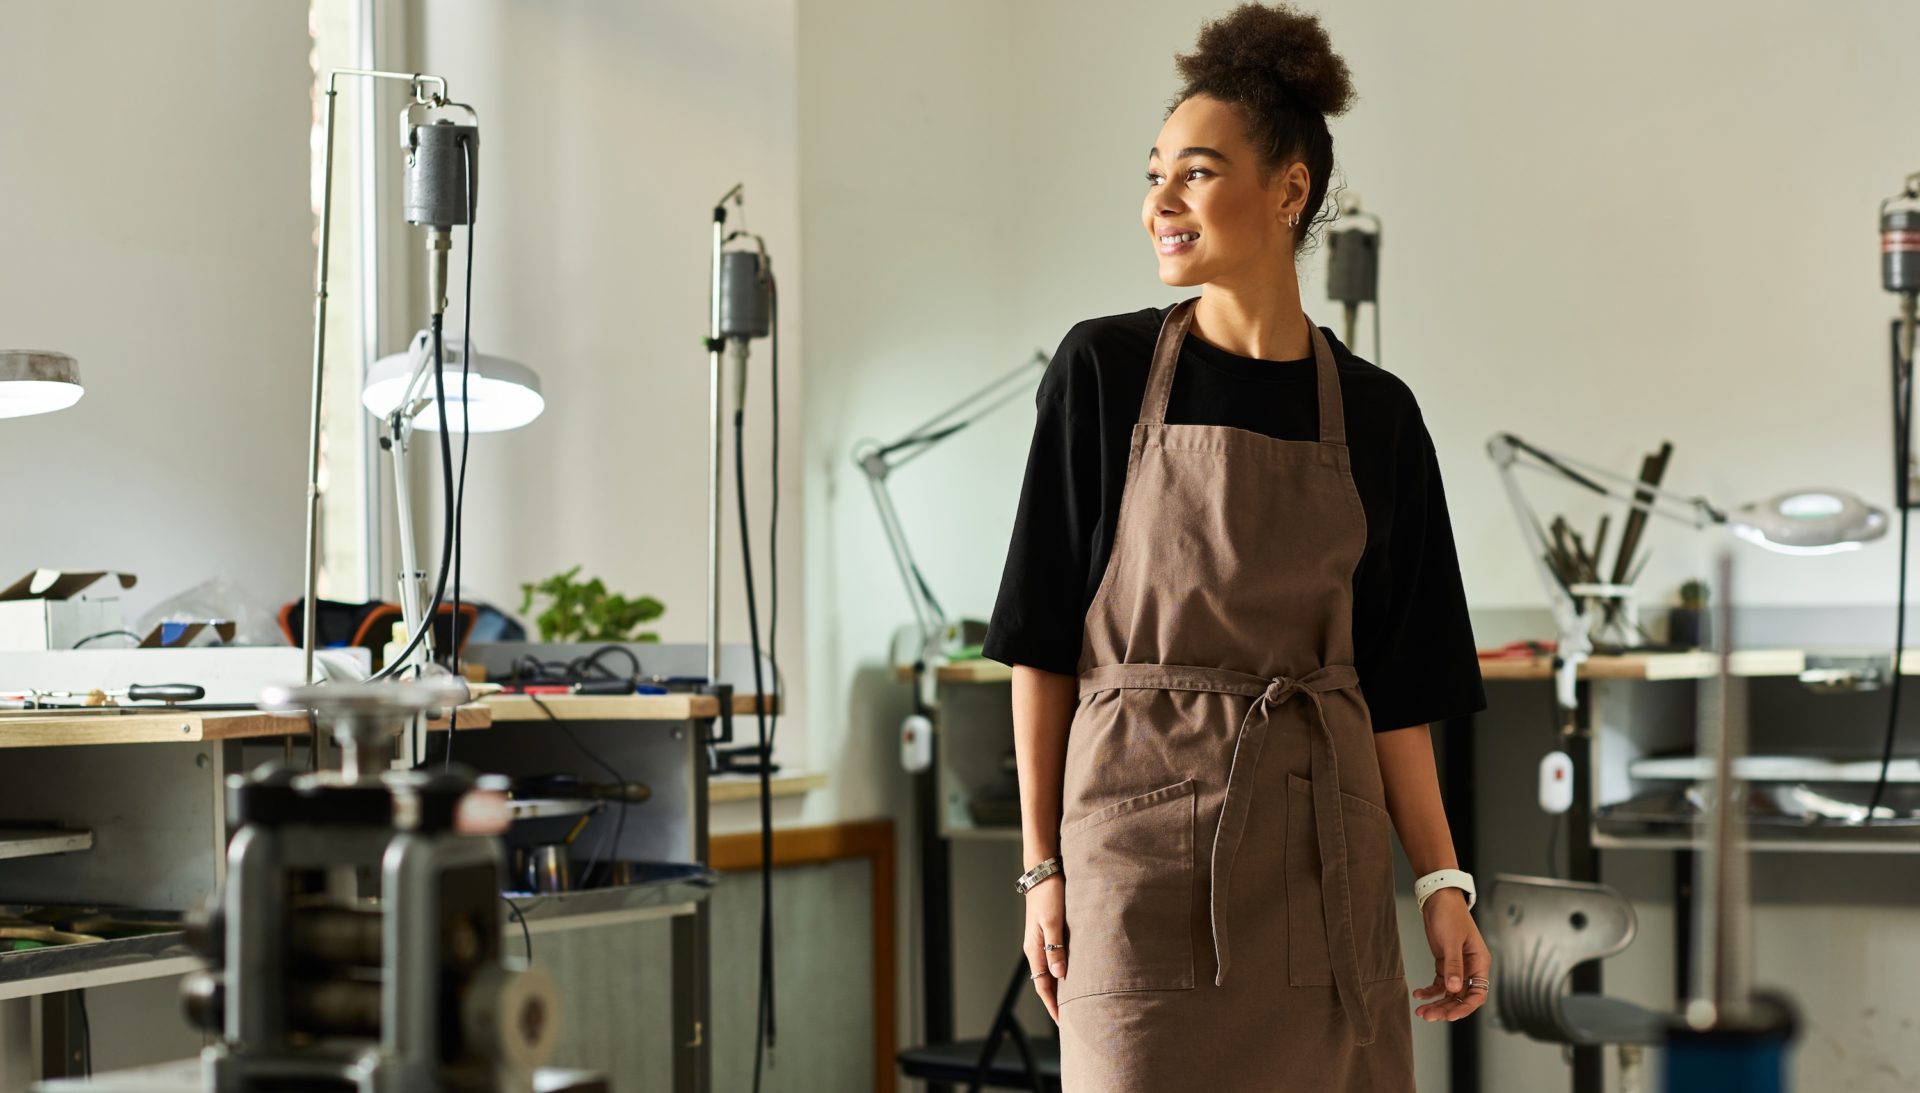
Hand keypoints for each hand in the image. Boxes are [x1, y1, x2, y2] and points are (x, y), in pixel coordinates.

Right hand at [1022, 873, 1066, 1024]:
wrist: (1044, 871)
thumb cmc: (1049, 894)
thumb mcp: (1053, 921)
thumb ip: (1056, 948)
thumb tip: (1060, 975)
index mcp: (1034, 949)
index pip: (1042, 985)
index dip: (1052, 1005)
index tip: (1063, 1022)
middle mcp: (1036, 949)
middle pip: (1045, 982)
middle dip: (1056, 1001)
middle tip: (1071, 1018)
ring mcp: (1041, 941)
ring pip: (1050, 971)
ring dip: (1059, 987)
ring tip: (1074, 1001)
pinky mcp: (1049, 933)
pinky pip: (1054, 959)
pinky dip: (1062, 972)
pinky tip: (1073, 974)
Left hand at [1411, 888, 1489, 1021]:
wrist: (1438, 898)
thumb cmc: (1450, 915)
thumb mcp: (1452, 941)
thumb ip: (1453, 965)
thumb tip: (1455, 989)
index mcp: (1479, 963)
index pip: (1478, 993)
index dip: (1465, 1007)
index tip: (1450, 1016)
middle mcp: (1470, 968)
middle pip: (1461, 997)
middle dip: (1446, 1008)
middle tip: (1428, 1016)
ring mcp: (1457, 967)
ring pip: (1449, 993)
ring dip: (1437, 1003)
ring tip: (1421, 1011)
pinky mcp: (1444, 963)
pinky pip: (1439, 983)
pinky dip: (1429, 991)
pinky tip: (1418, 994)